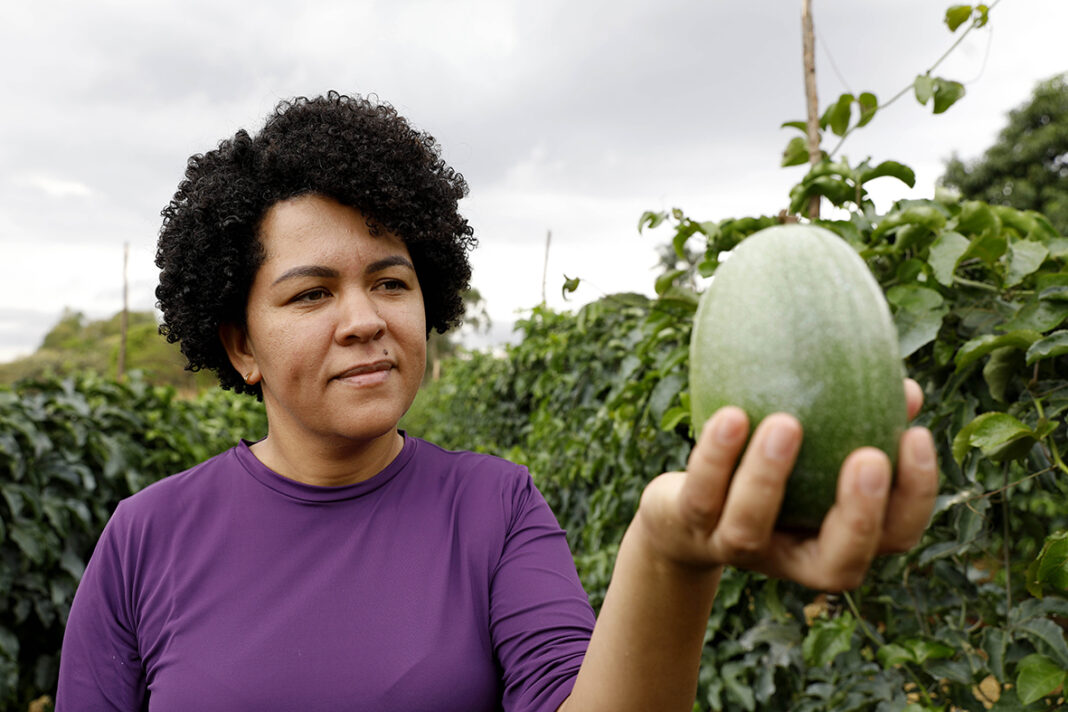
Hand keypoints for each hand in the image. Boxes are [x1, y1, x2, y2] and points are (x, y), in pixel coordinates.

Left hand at [634, 379, 937, 590]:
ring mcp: (738, 548)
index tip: (915, 434)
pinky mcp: (692, 526)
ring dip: (768, 476)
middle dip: (859, 515)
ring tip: (785, 422)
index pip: (894, 536)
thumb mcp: (817, 452)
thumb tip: (907, 387)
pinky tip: (731, 415)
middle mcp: (792, 559)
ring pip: (751, 527)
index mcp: (837, 542)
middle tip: (869, 456)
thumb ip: (860, 420)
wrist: (686, 514)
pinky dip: (715, 455)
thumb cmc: (772, 473)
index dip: (914, 496)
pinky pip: (702, 494)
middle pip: (838, 565)